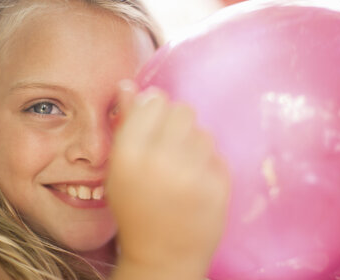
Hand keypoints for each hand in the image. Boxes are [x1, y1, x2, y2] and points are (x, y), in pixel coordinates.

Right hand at [107, 80, 230, 278]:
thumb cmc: (135, 209)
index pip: (154, 102)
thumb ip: (125, 123)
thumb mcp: (119, 168)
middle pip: (182, 110)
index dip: (154, 111)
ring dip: (193, 144)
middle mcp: (160, 161)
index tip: (154, 125)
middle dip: (175, 124)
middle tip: (169, 148)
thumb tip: (128, 83)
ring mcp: (193, 174)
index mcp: (128, 155)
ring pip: (202, 131)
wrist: (163, 255)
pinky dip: (208, 164)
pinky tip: (196, 184)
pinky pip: (217, 153)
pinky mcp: (219, 185)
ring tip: (182, 170)